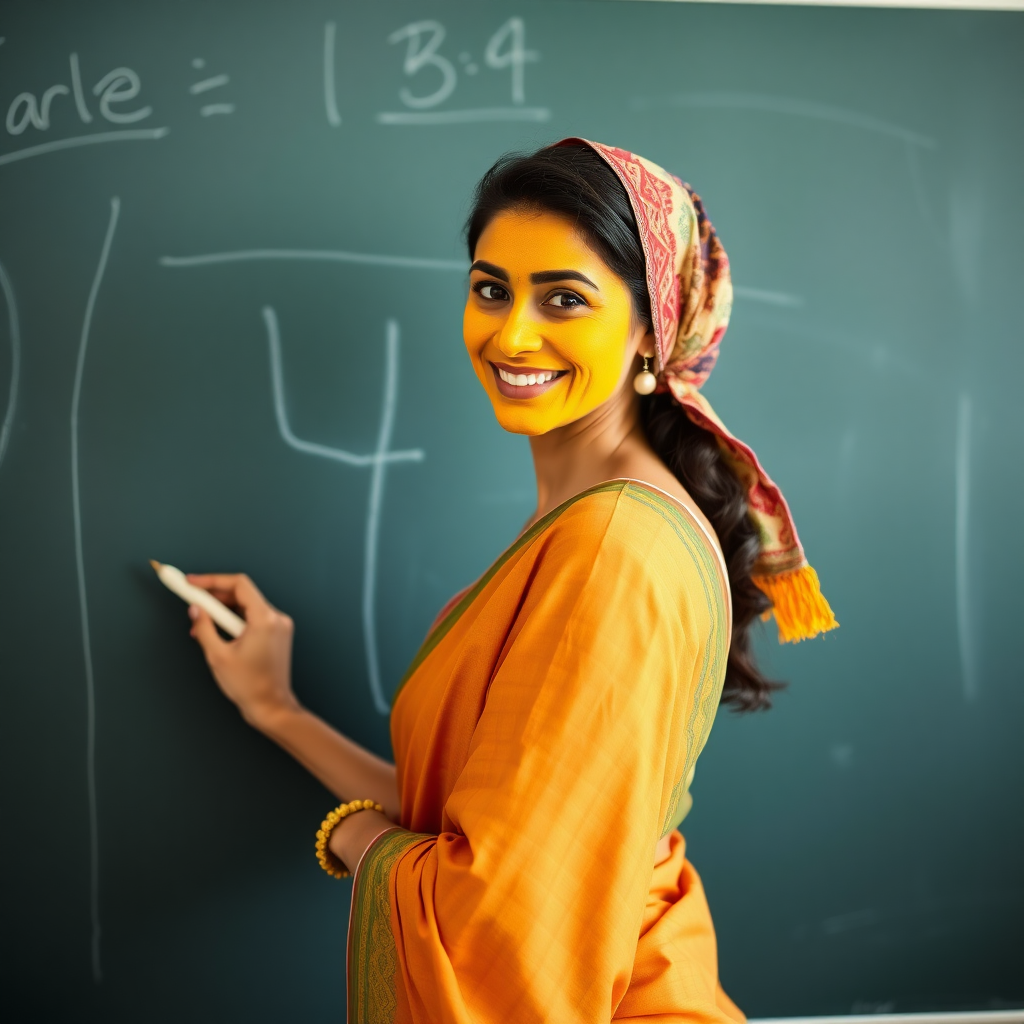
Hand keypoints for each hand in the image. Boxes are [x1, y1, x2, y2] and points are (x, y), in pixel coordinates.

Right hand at [186, 573, 298, 730]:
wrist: (271, 707)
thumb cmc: (248, 685)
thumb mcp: (218, 656)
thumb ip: (204, 628)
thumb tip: (195, 609)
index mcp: (265, 619)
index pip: (239, 585)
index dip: (212, 580)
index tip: (191, 582)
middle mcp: (276, 618)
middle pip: (243, 594)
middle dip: (215, 596)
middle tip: (191, 600)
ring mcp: (279, 626)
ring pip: (247, 606)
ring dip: (223, 611)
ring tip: (200, 624)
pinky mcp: (278, 634)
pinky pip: (253, 618)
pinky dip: (234, 621)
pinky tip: (217, 632)